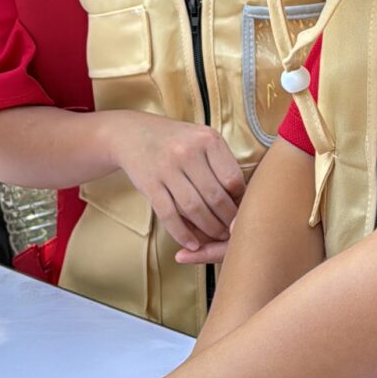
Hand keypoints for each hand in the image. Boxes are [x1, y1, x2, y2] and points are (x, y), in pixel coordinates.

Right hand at [111, 112, 243, 255]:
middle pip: (216, 197)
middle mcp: (188, 152)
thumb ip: (220, 163)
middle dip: (227, 220)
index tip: (244, 212)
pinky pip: (169, 215)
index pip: (233, 179)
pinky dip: (182, 233)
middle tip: (233, 232)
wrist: (132, 134)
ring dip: (209, 229)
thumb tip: (241, 199)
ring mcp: (167, 168)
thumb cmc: (175, 141)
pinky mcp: (150, 184)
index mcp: (207, 139)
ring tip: (217, 237)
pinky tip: (192, 244)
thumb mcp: (201, 139)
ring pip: (195, 208)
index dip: (241, 200)